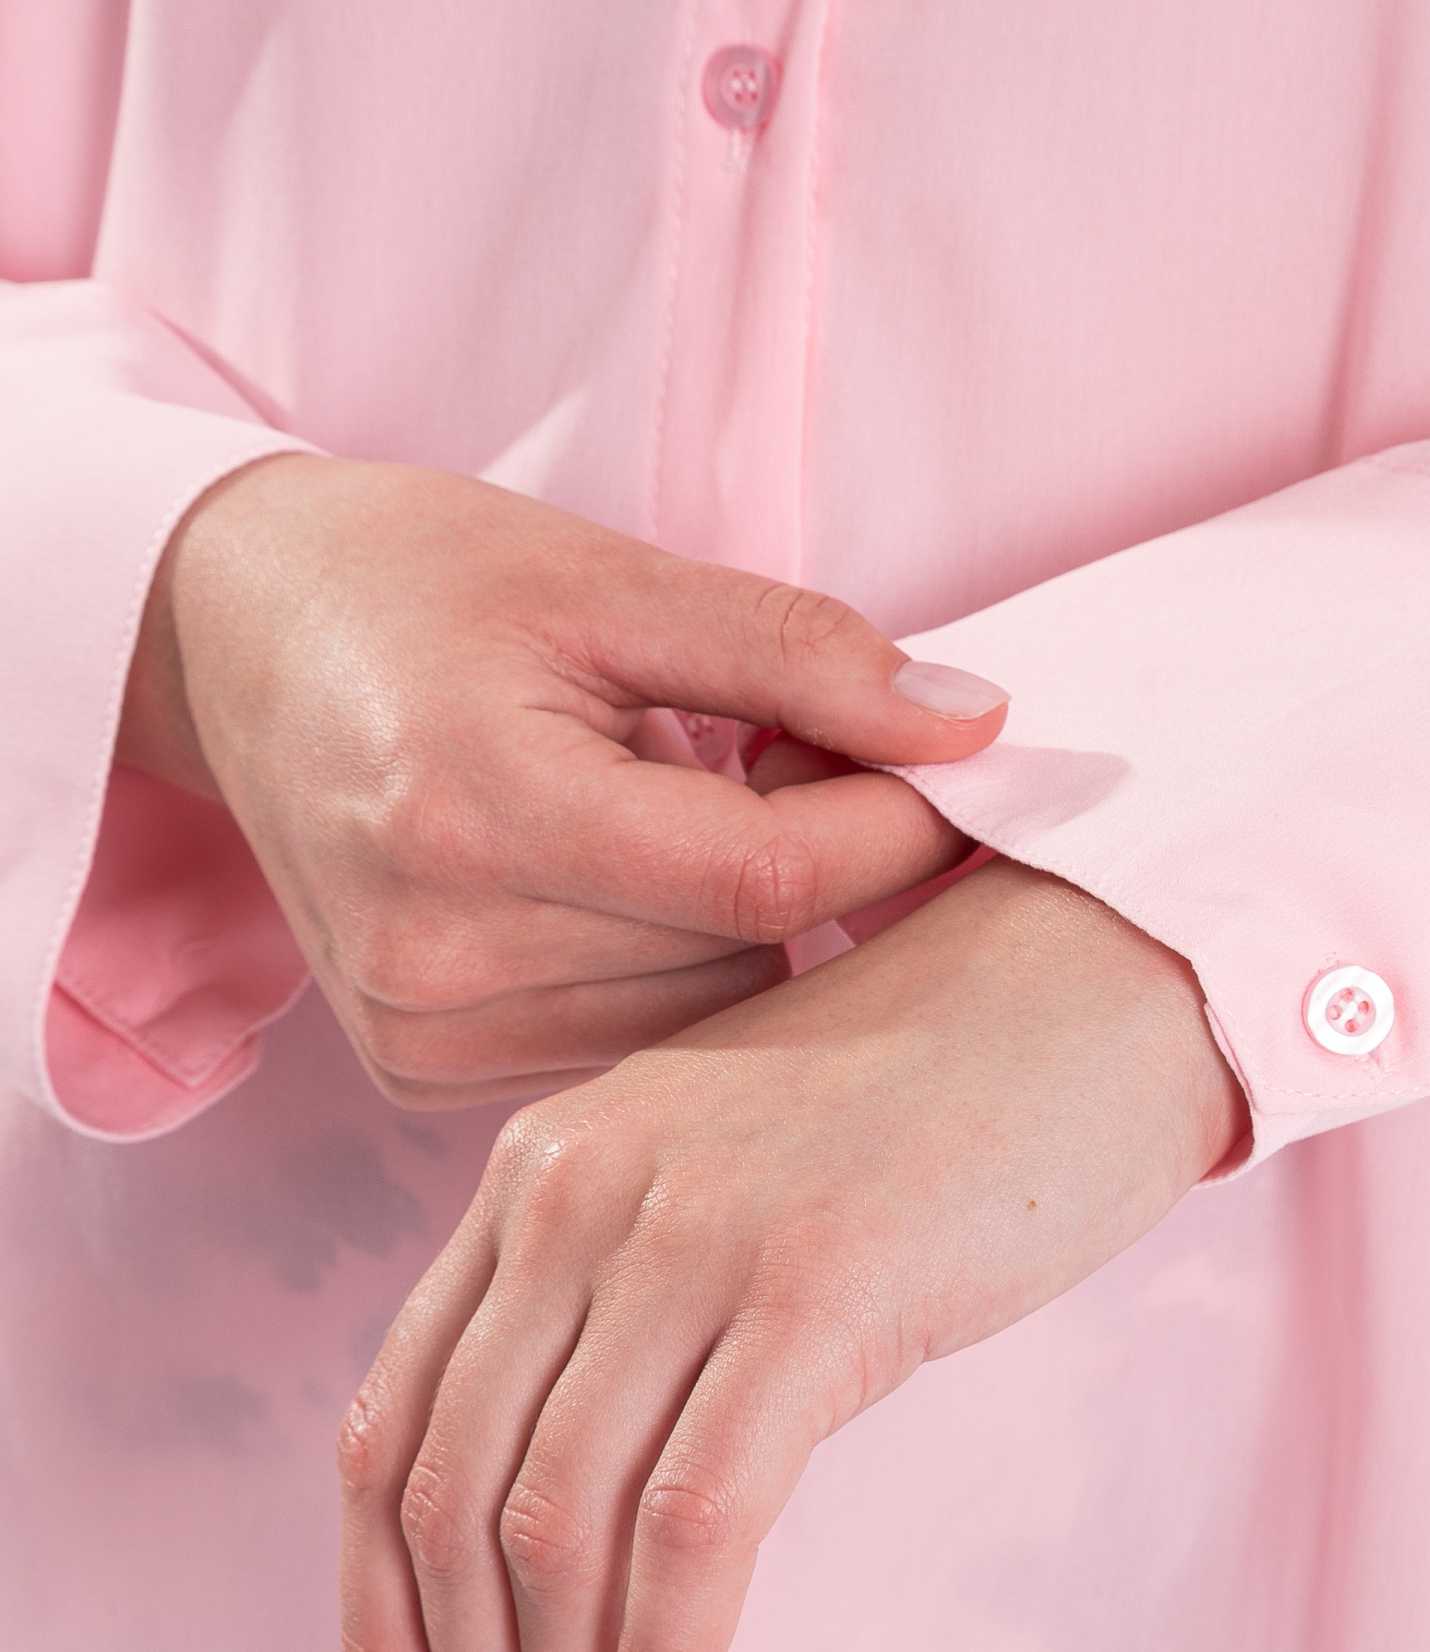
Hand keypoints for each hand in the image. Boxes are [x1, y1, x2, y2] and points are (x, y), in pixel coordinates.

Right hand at [116, 455, 1007, 1103]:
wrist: (232, 635)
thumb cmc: (419, 583)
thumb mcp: (612, 580)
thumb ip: (798, 653)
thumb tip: (974, 724)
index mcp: (473, 811)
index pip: (766, 879)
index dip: (894, 824)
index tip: (957, 763)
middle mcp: (433, 952)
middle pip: (746, 958)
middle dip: (816, 862)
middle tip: (787, 754)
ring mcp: (419, 1031)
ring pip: (707, 1020)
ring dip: (744, 925)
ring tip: (682, 806)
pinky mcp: (420, 1071)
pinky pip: (634, 1044)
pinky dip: (670, 968)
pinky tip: (624, 878)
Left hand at [337, 858, 1247, 1651]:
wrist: (1097, 983)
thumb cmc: (930, 1110)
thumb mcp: (723, 1184)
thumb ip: (622, 1315)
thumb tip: (566, 1556)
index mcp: (537, 1172)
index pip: (389, 1430)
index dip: (373, 1619)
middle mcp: (578, 1193)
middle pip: (450, 1500)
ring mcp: (693, 1233)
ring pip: (559, 1529)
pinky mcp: (816, 1287)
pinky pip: (698, 1525)